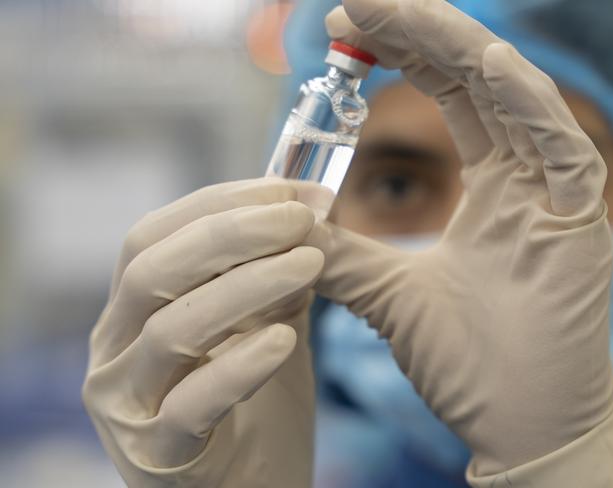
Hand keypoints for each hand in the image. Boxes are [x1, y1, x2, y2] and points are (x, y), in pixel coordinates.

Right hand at [83, 179, 321, 486]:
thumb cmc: (256, 406)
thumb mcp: (263, 325)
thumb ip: (274, 276)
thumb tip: (309, 214)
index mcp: (132, 311)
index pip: (154, 234)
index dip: (221, 203)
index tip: (287, 190)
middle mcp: (113, 350)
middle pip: (153, 270)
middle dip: (232, 233)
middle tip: (300, 219)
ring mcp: (126, 405)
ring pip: (171, 329)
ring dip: (248, 286)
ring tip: (311, 264)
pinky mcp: (157, 456)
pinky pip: (190, 405)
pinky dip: (239, 365)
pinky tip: (285, 340)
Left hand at [313, 0, 612, 474]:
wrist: (517, 428)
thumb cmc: (465, 365)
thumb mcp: (383, 295)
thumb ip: (339, 252)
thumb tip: (284, 222)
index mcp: (488, 190)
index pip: (447, 98)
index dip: (401, 56)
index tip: (342, 31)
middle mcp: (524, 180)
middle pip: (475, 82)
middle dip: (419, 34)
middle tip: (357, 1)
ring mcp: (555, 195)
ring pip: (513, 98)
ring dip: (459, 48)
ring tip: (401, 8)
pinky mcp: (580, 221)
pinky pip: (559, 146)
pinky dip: (524, 101)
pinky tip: (484, 60)